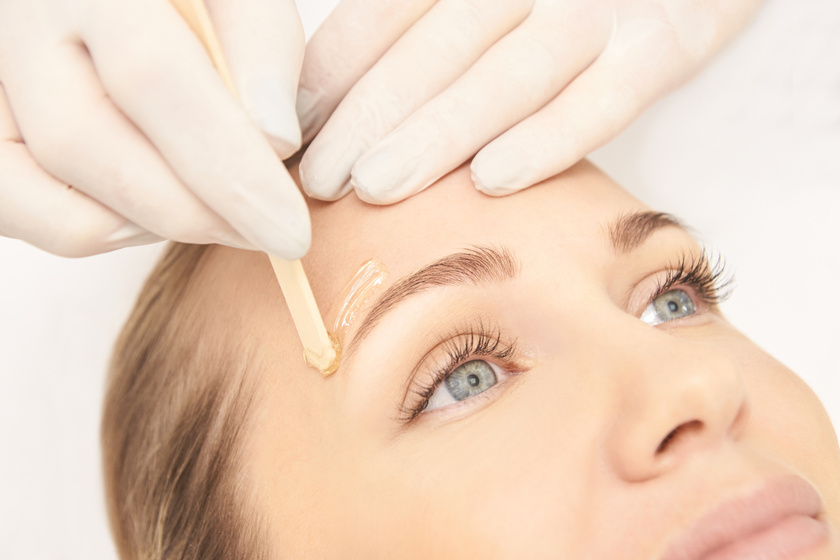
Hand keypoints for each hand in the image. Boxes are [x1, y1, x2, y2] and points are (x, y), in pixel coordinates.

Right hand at [0, 0, 309, 257]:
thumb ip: (259, 46)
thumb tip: (273, 143)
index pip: (151, 75)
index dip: (226, 166)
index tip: (290, 229)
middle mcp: (15, 24)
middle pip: (85, 143)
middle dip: (194, 212)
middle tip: (269, 235)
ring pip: (45, 192)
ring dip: (151, 225)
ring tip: (223, 216)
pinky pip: (22, 210)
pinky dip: (100, 230)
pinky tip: (161, 211)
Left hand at [297, 0, 762, 202]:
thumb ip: (425, 18)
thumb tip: (330, 96)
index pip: (383, 13)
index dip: (332, 74)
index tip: (293, 133)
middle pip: (434, 49)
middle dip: (369, 117)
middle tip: (320, 181)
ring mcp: (604, 7)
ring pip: (507, 75)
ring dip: (439, 133)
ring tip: (377, 187)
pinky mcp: (670, 43)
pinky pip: (606, 99)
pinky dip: (552, 137)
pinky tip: (495, 180)